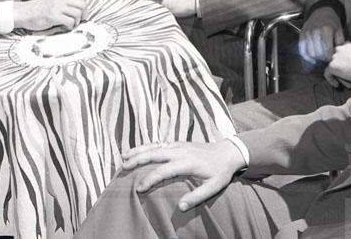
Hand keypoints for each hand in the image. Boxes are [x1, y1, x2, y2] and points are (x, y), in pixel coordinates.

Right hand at [13, 0, 85, 31]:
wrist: (24, 13)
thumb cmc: (37, 9)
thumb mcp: (52, 1)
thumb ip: (64, 2)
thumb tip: (78, 9)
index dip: (84, 9)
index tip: (81, 16)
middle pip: (82, 5)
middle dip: (83, 15)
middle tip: (78, 22)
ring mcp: (56, 6)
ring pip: (77, 14)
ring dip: (76, 22)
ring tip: (69, 25)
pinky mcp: (53, 16)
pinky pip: (70, 22)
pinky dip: (69, 27)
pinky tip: (63, 27)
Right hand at [122, 140, 244, 210]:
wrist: (227, 152)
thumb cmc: (220, 172)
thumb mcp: (213, 187)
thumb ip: (197, 196)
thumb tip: (180, 207)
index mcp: (186, 162)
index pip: (163, 170)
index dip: (150, 179)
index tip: (138, 188)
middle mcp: (179, 151)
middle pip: (154, 153)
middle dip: (137, 160)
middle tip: (123, 167)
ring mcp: (177, 145)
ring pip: (154, 146)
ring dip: (138, 150)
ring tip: (123, 157)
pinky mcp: (177, 143)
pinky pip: (158, 143)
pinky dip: (145, 146)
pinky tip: (136, 150)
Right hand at [298, 23, 344, 65]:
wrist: (321, 12)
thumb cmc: (331, 21)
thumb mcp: (340, 30)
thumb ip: (339, 43)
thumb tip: (337, 54)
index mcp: (326, 30)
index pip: (327, 50)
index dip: (329, 57)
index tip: (331, 59)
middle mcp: (315, 31)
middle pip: (317, 53)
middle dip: (322, 59)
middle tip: (325, 59)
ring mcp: (307, 33)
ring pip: (309, 52)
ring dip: (315, 58)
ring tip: (319, 58)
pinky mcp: (302, 35)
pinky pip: (302, 49)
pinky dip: (306, 56)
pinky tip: (311, 59)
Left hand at [323, 41, 350, 87]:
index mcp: (347, 45)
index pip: (341, 52)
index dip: (343, 61)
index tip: (347, 68)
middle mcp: (339, 49)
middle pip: (336, 59)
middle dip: (341, 68)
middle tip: (347, 76)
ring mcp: (334, 57)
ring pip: (333, 67)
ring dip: (339, 75)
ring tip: (347, 82)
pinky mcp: (332, 66)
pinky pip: (327, 74)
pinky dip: (331, 79)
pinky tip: (336, 84)